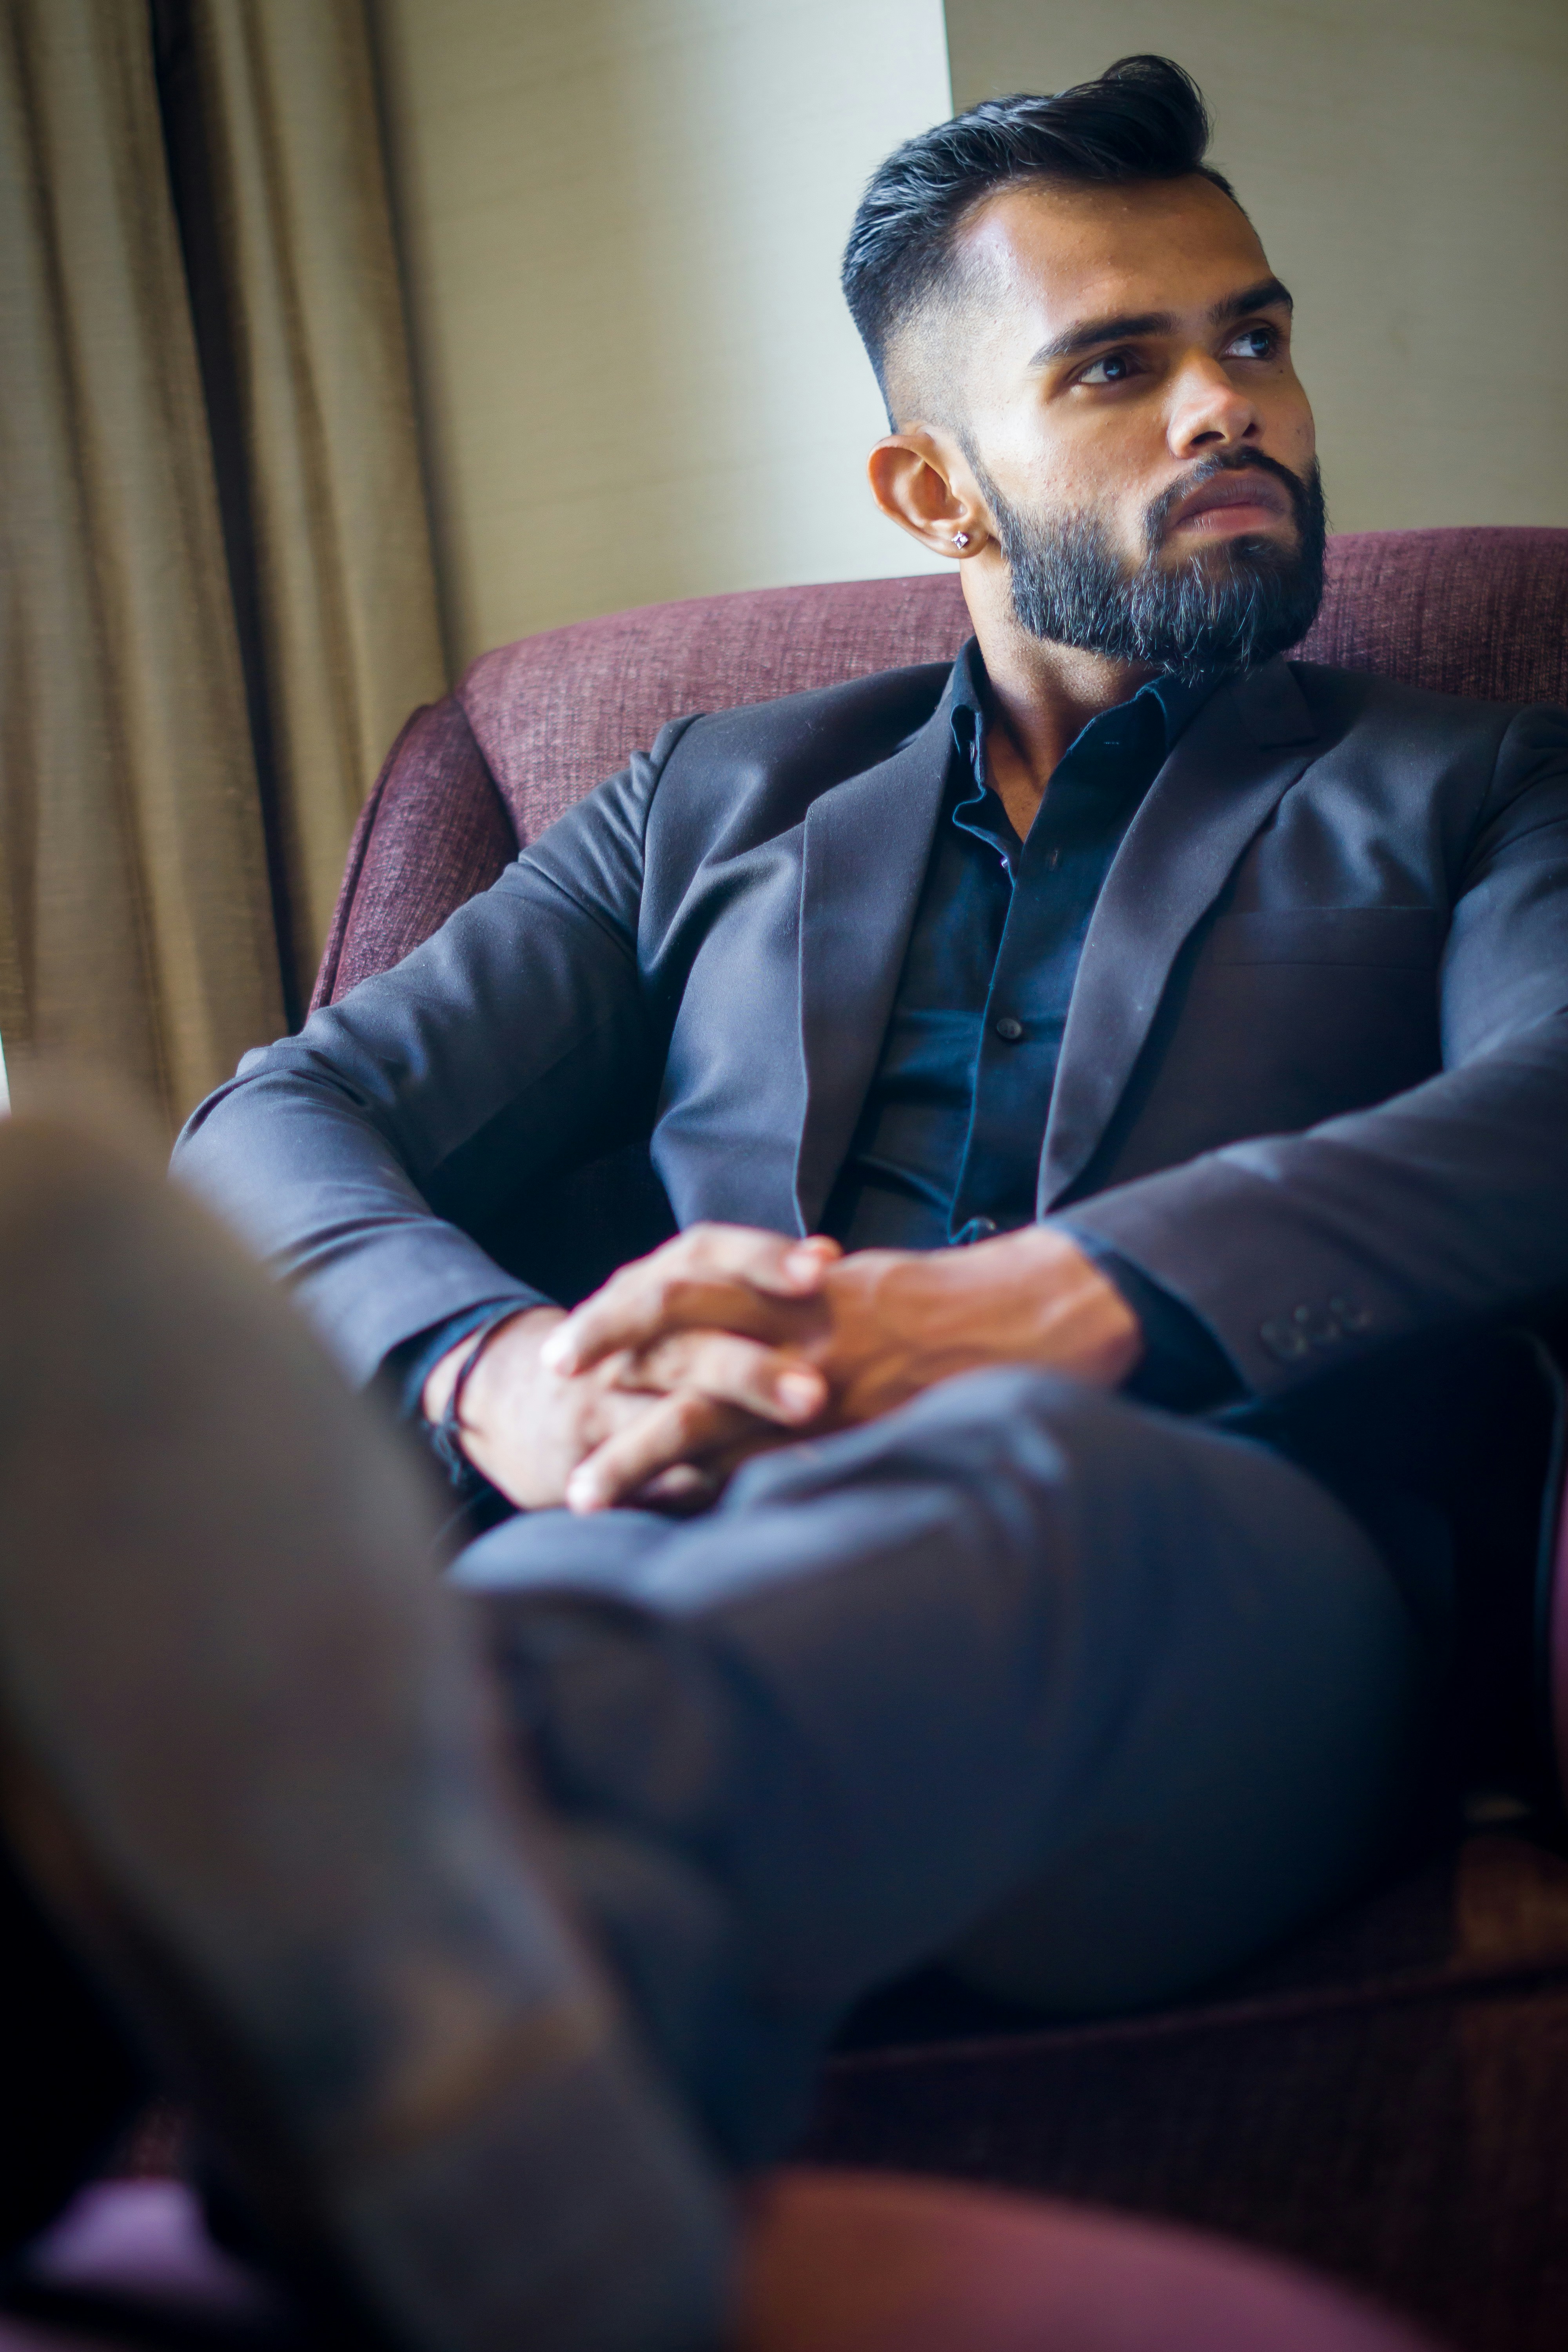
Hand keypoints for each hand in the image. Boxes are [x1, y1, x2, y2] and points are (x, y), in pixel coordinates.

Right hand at [421, 1247, 838, 1511]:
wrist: (517, 1403)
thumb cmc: (635, 1354)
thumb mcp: (672, 1307)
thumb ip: (745, 1286)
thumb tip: (829, 1253)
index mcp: (648, 1287)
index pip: (702, 1255)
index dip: (760, 1257)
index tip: (823, 1267)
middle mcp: (624, 1339)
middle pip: (686, 1339)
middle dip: (751, 1366)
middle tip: (817, 1391)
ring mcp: (600, 1401)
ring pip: (661, 1415)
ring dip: (719, 1430)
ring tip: (776, 1443)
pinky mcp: (586, 1461)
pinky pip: (635, 1478)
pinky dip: (676, 1488)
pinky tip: (719, 1496)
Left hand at [545, 1221, 1143, 1503]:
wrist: (1039, 1309)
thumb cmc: (951, 1304)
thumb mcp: (860, 1291)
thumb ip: (800, 1312)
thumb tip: (749, 1338)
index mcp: (794, 1281)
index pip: (681, 1286)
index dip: (616, 1316)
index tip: (563, 1353)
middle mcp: (796, 1319)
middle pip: (674, 1335)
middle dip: (605, 1370)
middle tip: (545, 1395)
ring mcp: (824, 1372)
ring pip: (709, 1413)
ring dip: (640, 1456)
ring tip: (584, 1497)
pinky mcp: (855, 1422)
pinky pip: (775, 1464)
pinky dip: (724, 1495)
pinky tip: (679, 1527)